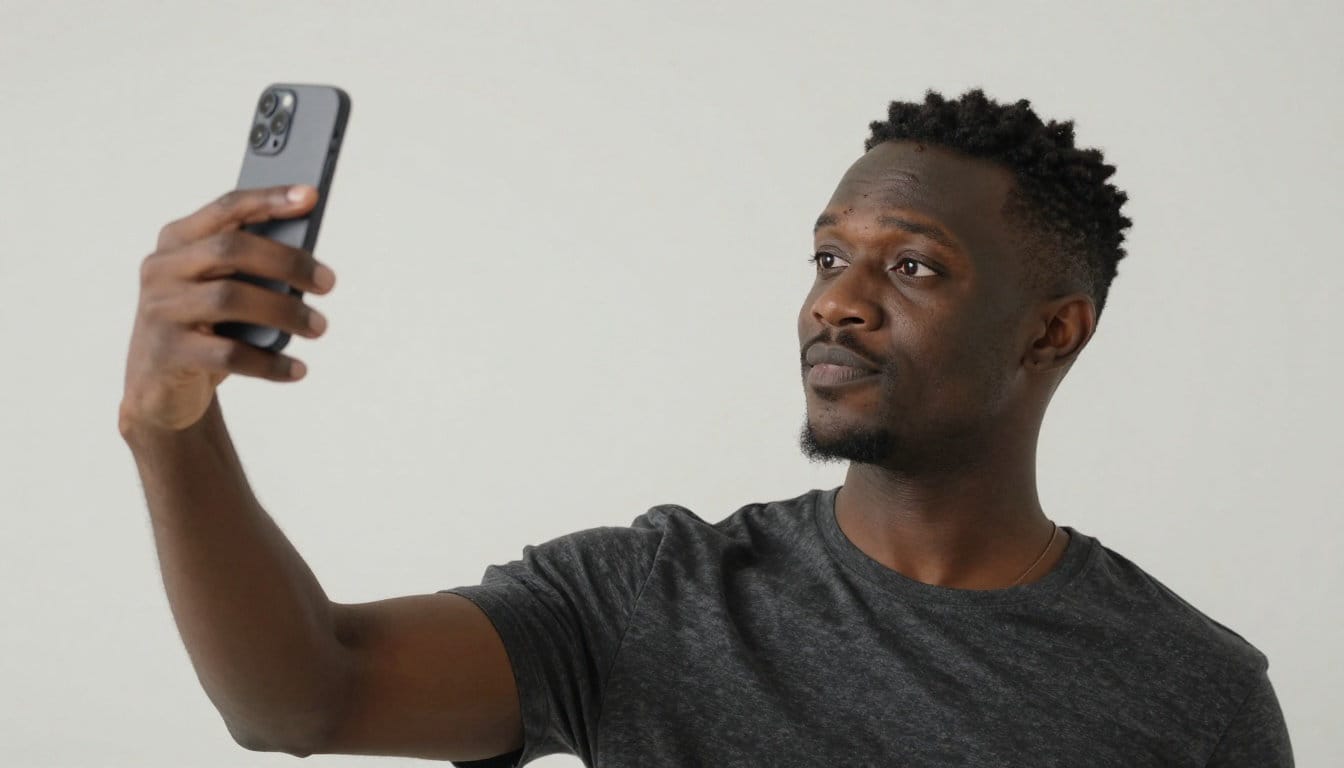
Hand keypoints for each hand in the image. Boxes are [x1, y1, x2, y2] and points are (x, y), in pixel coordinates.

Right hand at [120, 185, 336, 433]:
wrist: (159, 387)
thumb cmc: (203, 326)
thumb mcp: (220, 288)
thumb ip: (250, 267)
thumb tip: (307, 260)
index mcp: (177, 241)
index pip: (226, 208)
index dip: (268, 199)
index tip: (310, 196)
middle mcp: (162, 268)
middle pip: (230, 249)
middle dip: (287, 261)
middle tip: (328, 283)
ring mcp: (160, 310)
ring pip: (230, 298)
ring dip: (285, 312)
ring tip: (319, 327)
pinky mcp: (168, 353)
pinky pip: (228, 354)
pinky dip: (270, 362)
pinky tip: (296, 369)